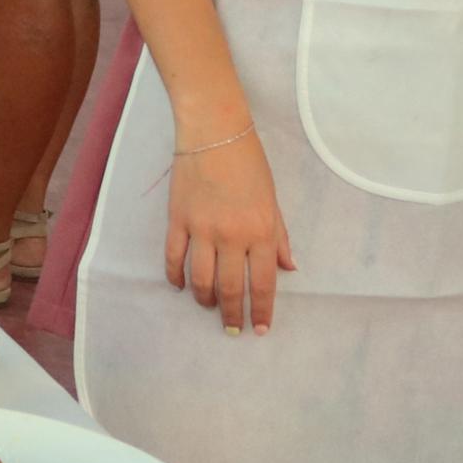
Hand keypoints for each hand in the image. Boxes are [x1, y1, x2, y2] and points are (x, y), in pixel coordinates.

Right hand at [163, 126, 297, 333]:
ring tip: (208, 307)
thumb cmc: (250, 164)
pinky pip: (173, 258)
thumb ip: (279, 237)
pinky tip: (180, 286)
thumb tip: (288, 268)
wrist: (214, 132)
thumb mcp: (273, 200)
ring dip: (205, 300)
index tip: (259, 329)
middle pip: (230, 288)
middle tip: (232, 329)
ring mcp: (201, 229)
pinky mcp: (177, 220)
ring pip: (200, 279)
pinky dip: (175, 277)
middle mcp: (231, 236)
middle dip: (232, 314)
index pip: (262, 283)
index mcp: (260, 231)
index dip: (261, 310)